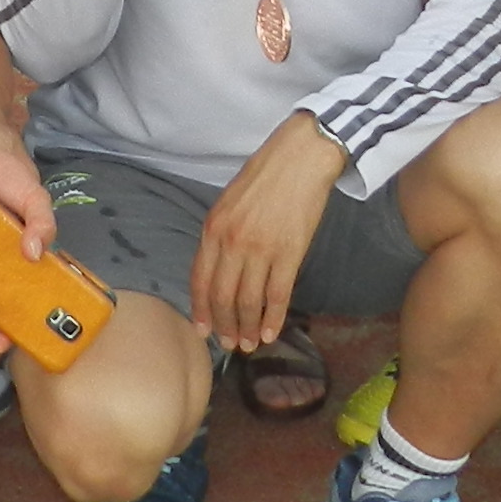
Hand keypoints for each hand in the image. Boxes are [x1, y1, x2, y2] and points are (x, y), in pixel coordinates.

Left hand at [189, 110, 350, 349]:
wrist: (300, 157)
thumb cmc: (264, 176)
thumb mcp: (228, 202)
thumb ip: (220, 234)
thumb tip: (218, 269)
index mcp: (213, 227)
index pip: (200, 279)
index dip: (200, 309)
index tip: (202, 330)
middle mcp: (232, 242)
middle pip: (222, 296)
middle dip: (223, 326)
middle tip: (228, 344)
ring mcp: (260, 249)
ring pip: (248, 301)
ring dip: (247, 327)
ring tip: (249, 344)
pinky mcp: (289, 253)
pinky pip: (278, 295)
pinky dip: (273, 319)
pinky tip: (271, 333)